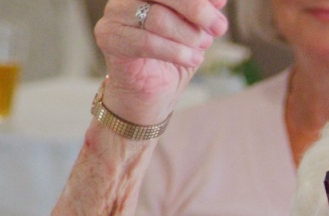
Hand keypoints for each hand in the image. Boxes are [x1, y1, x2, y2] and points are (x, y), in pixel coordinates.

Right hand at [94, 0, 228, 124]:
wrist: (151, 92)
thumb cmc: (173, 56)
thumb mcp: (194, 30)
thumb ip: (202, 13)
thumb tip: (219, 0)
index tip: (220, 4)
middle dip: (197, 9)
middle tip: (218, 28)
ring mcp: (113, 16)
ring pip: (157, 18)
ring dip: (188, 34)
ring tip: (203, 46)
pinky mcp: (109, 39)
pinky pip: (147, 43)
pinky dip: (175, 52)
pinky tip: (192, 59)